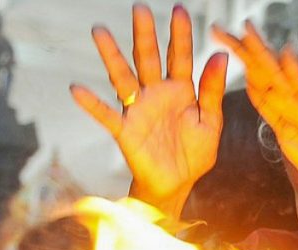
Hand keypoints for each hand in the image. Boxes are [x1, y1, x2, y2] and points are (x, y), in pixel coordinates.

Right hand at [71, 5, 227, 215]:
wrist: (178, 185)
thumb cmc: (194, 154)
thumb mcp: (211, 122)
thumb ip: (212, 90)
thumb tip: (220, 55)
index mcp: (180, 91)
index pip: (180, 57)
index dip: (180, 35)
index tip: (179, 10)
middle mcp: (156, 94)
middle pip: (149, 59)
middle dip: (145, 35)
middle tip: (140, 9)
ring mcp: (139, 110)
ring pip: (123, 78)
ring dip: (112, 56)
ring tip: (100, 32)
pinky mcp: (126, 130)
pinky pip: (107, 115)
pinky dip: (92, 104)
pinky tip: (77, 90)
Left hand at [213, 22, 297, 201]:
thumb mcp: (289, 139)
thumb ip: (274, 114)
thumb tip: (256, 90)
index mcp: (286, 107)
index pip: (257, 78)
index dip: (238, 59)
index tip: (218, 38)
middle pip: (264, 70)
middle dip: (242, 49)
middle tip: (217, 28)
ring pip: (281, 74)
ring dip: (263, 52)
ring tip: (246, 30)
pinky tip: (286, 51)